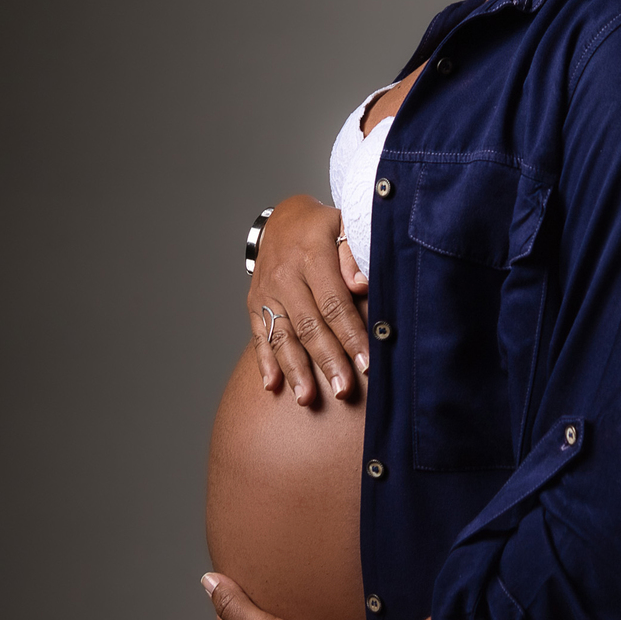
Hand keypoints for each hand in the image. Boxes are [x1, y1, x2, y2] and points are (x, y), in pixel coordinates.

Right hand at [247, 195, 369, 405]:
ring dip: (296, 370)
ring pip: (282, 336)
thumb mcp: (344, 224)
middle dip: (327, 361)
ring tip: (308, 399)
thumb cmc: (324, 228)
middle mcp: (284, 275)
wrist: (284, 219)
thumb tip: (361, 285)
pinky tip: (273, 386)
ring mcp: (266, 291)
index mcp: (311, 254)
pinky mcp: (254, 303)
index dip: (351, 334)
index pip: (334, 302)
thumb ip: (354, 253)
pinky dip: (265, 363)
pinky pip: (259, 336)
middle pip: (309, 325)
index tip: (366, 362)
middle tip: (343, 390)